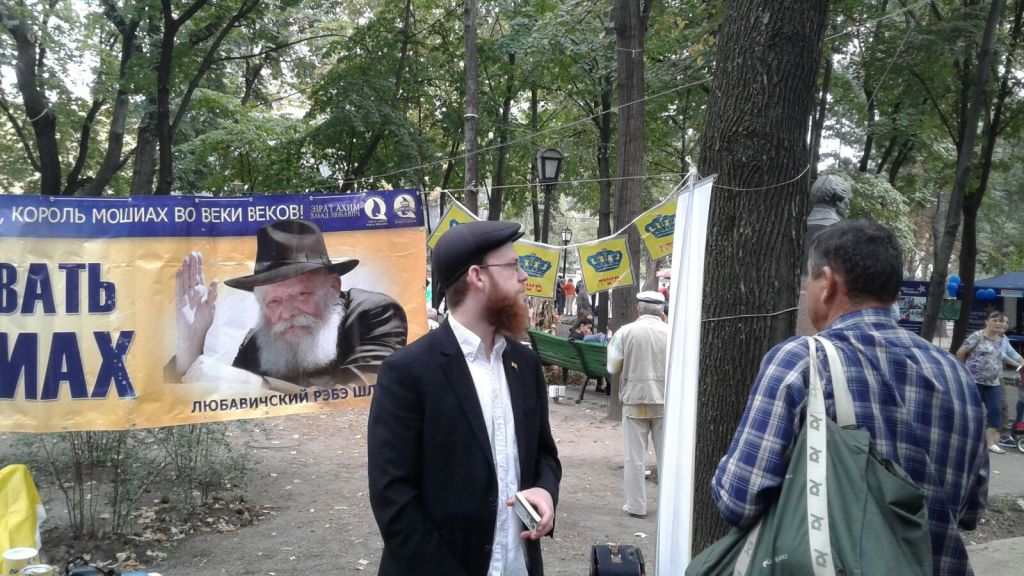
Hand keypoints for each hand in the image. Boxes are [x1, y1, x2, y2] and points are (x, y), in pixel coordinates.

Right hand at [174, 251, 217, 377]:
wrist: (194, 335)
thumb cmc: (203, 322)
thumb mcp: (211, 307)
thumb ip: (212, 294)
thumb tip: (215, 280)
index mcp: (201, 293)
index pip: (200, 277)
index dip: (199, 267)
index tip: (198, 255)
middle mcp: (192, 293)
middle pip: (192, 276)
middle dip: (193, 265)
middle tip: (193, 253)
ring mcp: (185, 296)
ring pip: (185, 280)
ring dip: (186, 270)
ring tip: (187, 258)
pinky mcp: (179, 302)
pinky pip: (179, 289)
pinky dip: (179, 280)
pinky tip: (179, 271)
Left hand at [507, 487, 554, 539]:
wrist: (543, 492)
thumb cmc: (536, 493)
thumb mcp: (526, 493)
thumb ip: (517, 498)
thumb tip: (508, 503)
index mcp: (544, 505)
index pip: (548, 514)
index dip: (545, 522)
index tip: (538, 528)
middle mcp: (549, 512)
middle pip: (548, 525)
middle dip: (540, 532)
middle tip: (531, 536)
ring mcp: (548, 518)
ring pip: (546, 528)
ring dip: (538, 534)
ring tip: (526, 535)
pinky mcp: (545, 521)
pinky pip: (543, 529)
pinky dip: (537, 532)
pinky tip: (528, 534)